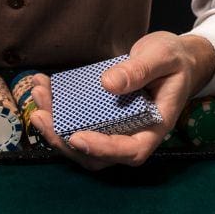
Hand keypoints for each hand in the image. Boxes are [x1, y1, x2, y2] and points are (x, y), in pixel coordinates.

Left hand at [30, 32, 214, 169]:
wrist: (177, 58)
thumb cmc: (175, 60)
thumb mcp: (162, 58)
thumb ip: (140, 71)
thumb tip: (108, 84)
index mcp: (154, 127)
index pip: (130, 151)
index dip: (102, 150)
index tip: (76, 137)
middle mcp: (133, 134)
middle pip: (96, 155)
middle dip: (63, 140)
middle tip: (41, 114)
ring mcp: (116, 127)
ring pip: (81, 140)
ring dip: (54, 124)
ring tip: (37, 94)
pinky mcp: (103, 116)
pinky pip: (77, 120)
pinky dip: (57, 108)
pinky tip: (44, 86)